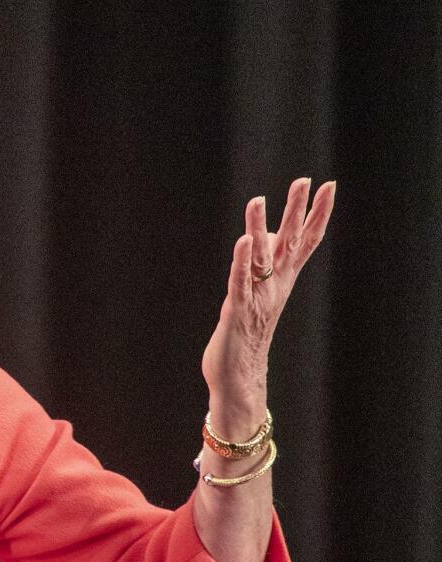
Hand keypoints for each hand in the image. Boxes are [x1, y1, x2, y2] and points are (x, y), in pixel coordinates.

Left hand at [201, 178, 335, 436]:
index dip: (318, 214)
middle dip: (297, 210)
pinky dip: (240, 261)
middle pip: (290, 242)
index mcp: (282, 281)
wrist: (239, 377)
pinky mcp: (236, 310)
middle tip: (305, 180)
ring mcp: (257, 297)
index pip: (306, 241)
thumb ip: (264, 265)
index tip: (328, 186)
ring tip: (258, 199)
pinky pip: (240, 281)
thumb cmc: (246, 334)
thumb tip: (266, 235)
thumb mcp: (257, 293)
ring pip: (260, 257)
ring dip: (258, 228)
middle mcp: (274, 286)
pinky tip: (242, 241)